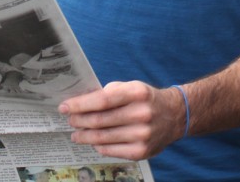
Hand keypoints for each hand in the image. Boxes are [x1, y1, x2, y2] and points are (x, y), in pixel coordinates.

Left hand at [59, 81, 184, 159]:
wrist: (175, 116)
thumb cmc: (146, 99)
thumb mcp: (132, 87)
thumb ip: (109, 93)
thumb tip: (82, 103)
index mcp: (137, 93)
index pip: (102, 100)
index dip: (80, 104)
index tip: (64, 107)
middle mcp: (141, 114)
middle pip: (100, 120)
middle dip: (79, 121)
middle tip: (69, 120)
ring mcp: (142, 135)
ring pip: (103, 138)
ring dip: (85, 136)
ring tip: (76, 134)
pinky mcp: (142, 152)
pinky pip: (112, 151)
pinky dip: (99, 146)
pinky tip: (93, 142)